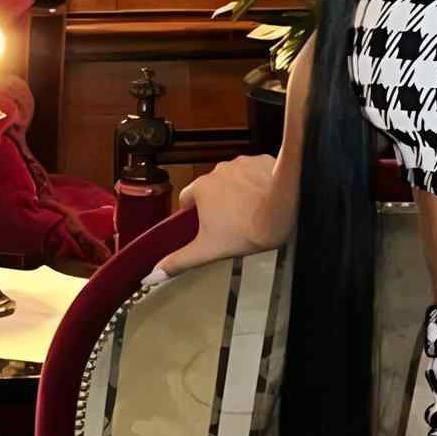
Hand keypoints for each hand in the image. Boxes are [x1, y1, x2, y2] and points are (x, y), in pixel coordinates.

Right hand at [152, 154, 286, 277]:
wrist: (283, 211)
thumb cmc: (247, 230)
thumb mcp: (208, 251)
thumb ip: (179, 261)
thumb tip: (152, 274)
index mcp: (201, 189)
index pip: (188, 199)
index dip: (195, 214)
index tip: (205, 225)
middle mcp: (218, 171)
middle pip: (213, 188)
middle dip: (220, 203)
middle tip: (233, 223)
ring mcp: (241, 163)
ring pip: (235, 179)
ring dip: (240, 191)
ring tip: (252, 211)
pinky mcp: (262, 161)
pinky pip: (255, 171)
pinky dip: (259, 182)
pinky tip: (266, 198)